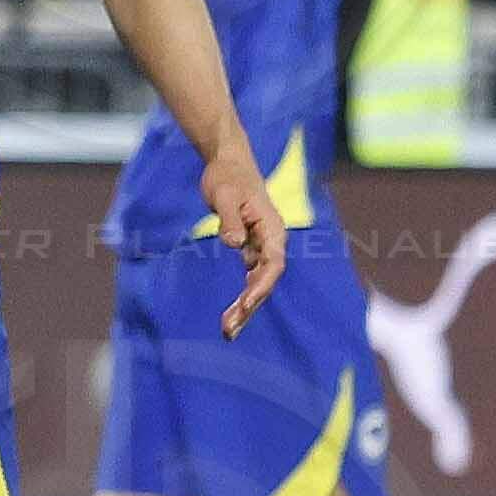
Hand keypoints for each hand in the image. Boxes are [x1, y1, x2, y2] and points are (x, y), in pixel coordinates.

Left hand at [199, 158, 289, 329]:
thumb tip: (235, 244)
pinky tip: (231, 316)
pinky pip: (250, 277)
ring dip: (246, 307)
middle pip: (266, 280)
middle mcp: (272, 241)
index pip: (272, 264)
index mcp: (272, 229)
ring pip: (258, 282)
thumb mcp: (223, 196)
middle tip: (229, 330)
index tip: (244, 304)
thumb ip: (229, 220)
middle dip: (250, 306)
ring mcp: (263, 246)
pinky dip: (242, 295)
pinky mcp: (251, 248)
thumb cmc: (226, 177)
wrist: (228, 164)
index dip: (260, 286)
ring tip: (228, 331)